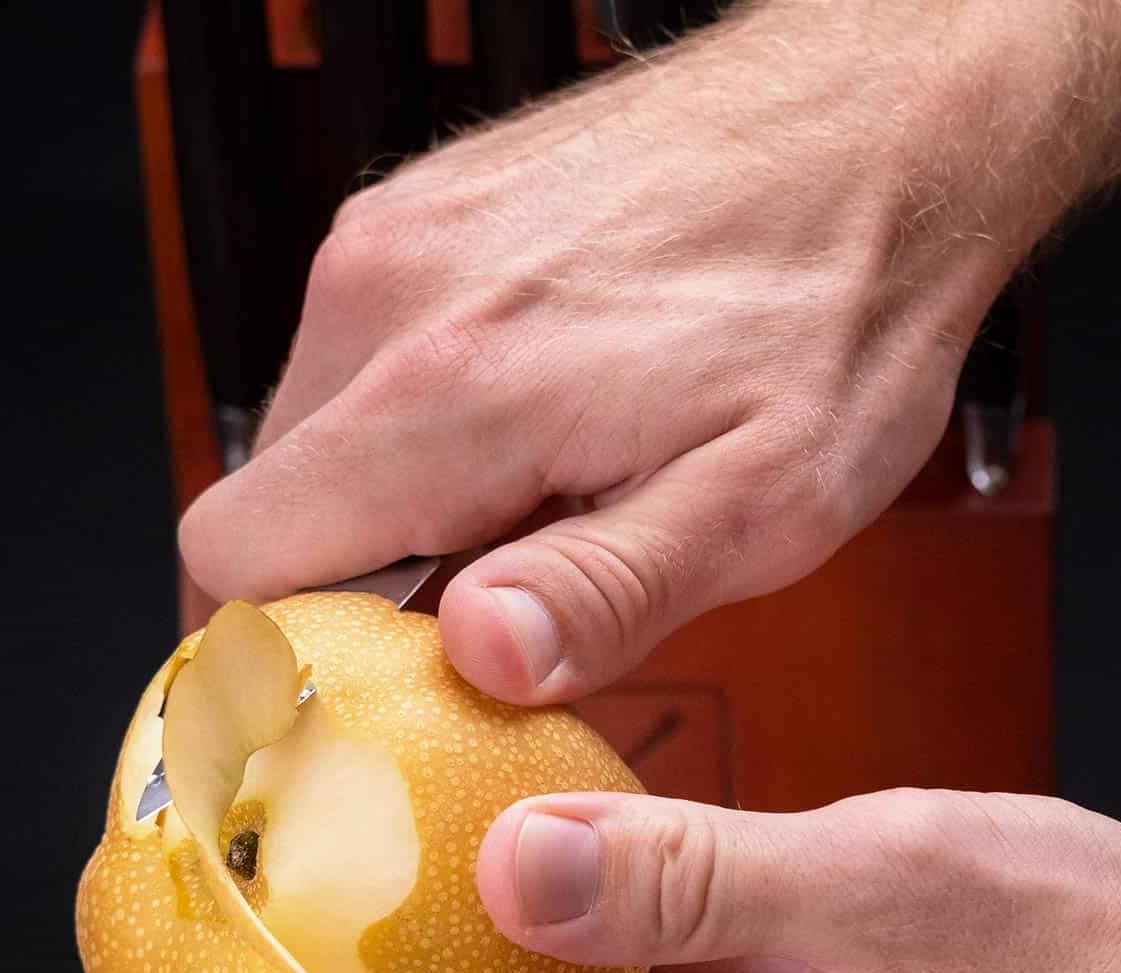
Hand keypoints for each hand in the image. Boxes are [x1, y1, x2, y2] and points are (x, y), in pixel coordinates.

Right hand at [177, 6, 1042, 703]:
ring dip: (405, 502)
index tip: (373, 696)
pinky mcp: (427, 209)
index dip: (286, 654)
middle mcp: (392, 293)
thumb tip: (482, 654)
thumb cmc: (840, 307)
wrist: (880, 128)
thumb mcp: (766, 500)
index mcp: (453, 387)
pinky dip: (429, 421)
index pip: (240, 559)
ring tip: (551, 497)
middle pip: (274, 505)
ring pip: (321, 434)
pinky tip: (547, 422)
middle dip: (365, 585)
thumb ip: (610, 589)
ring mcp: (402, 236)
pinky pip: (369, 357)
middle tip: (507, 602)